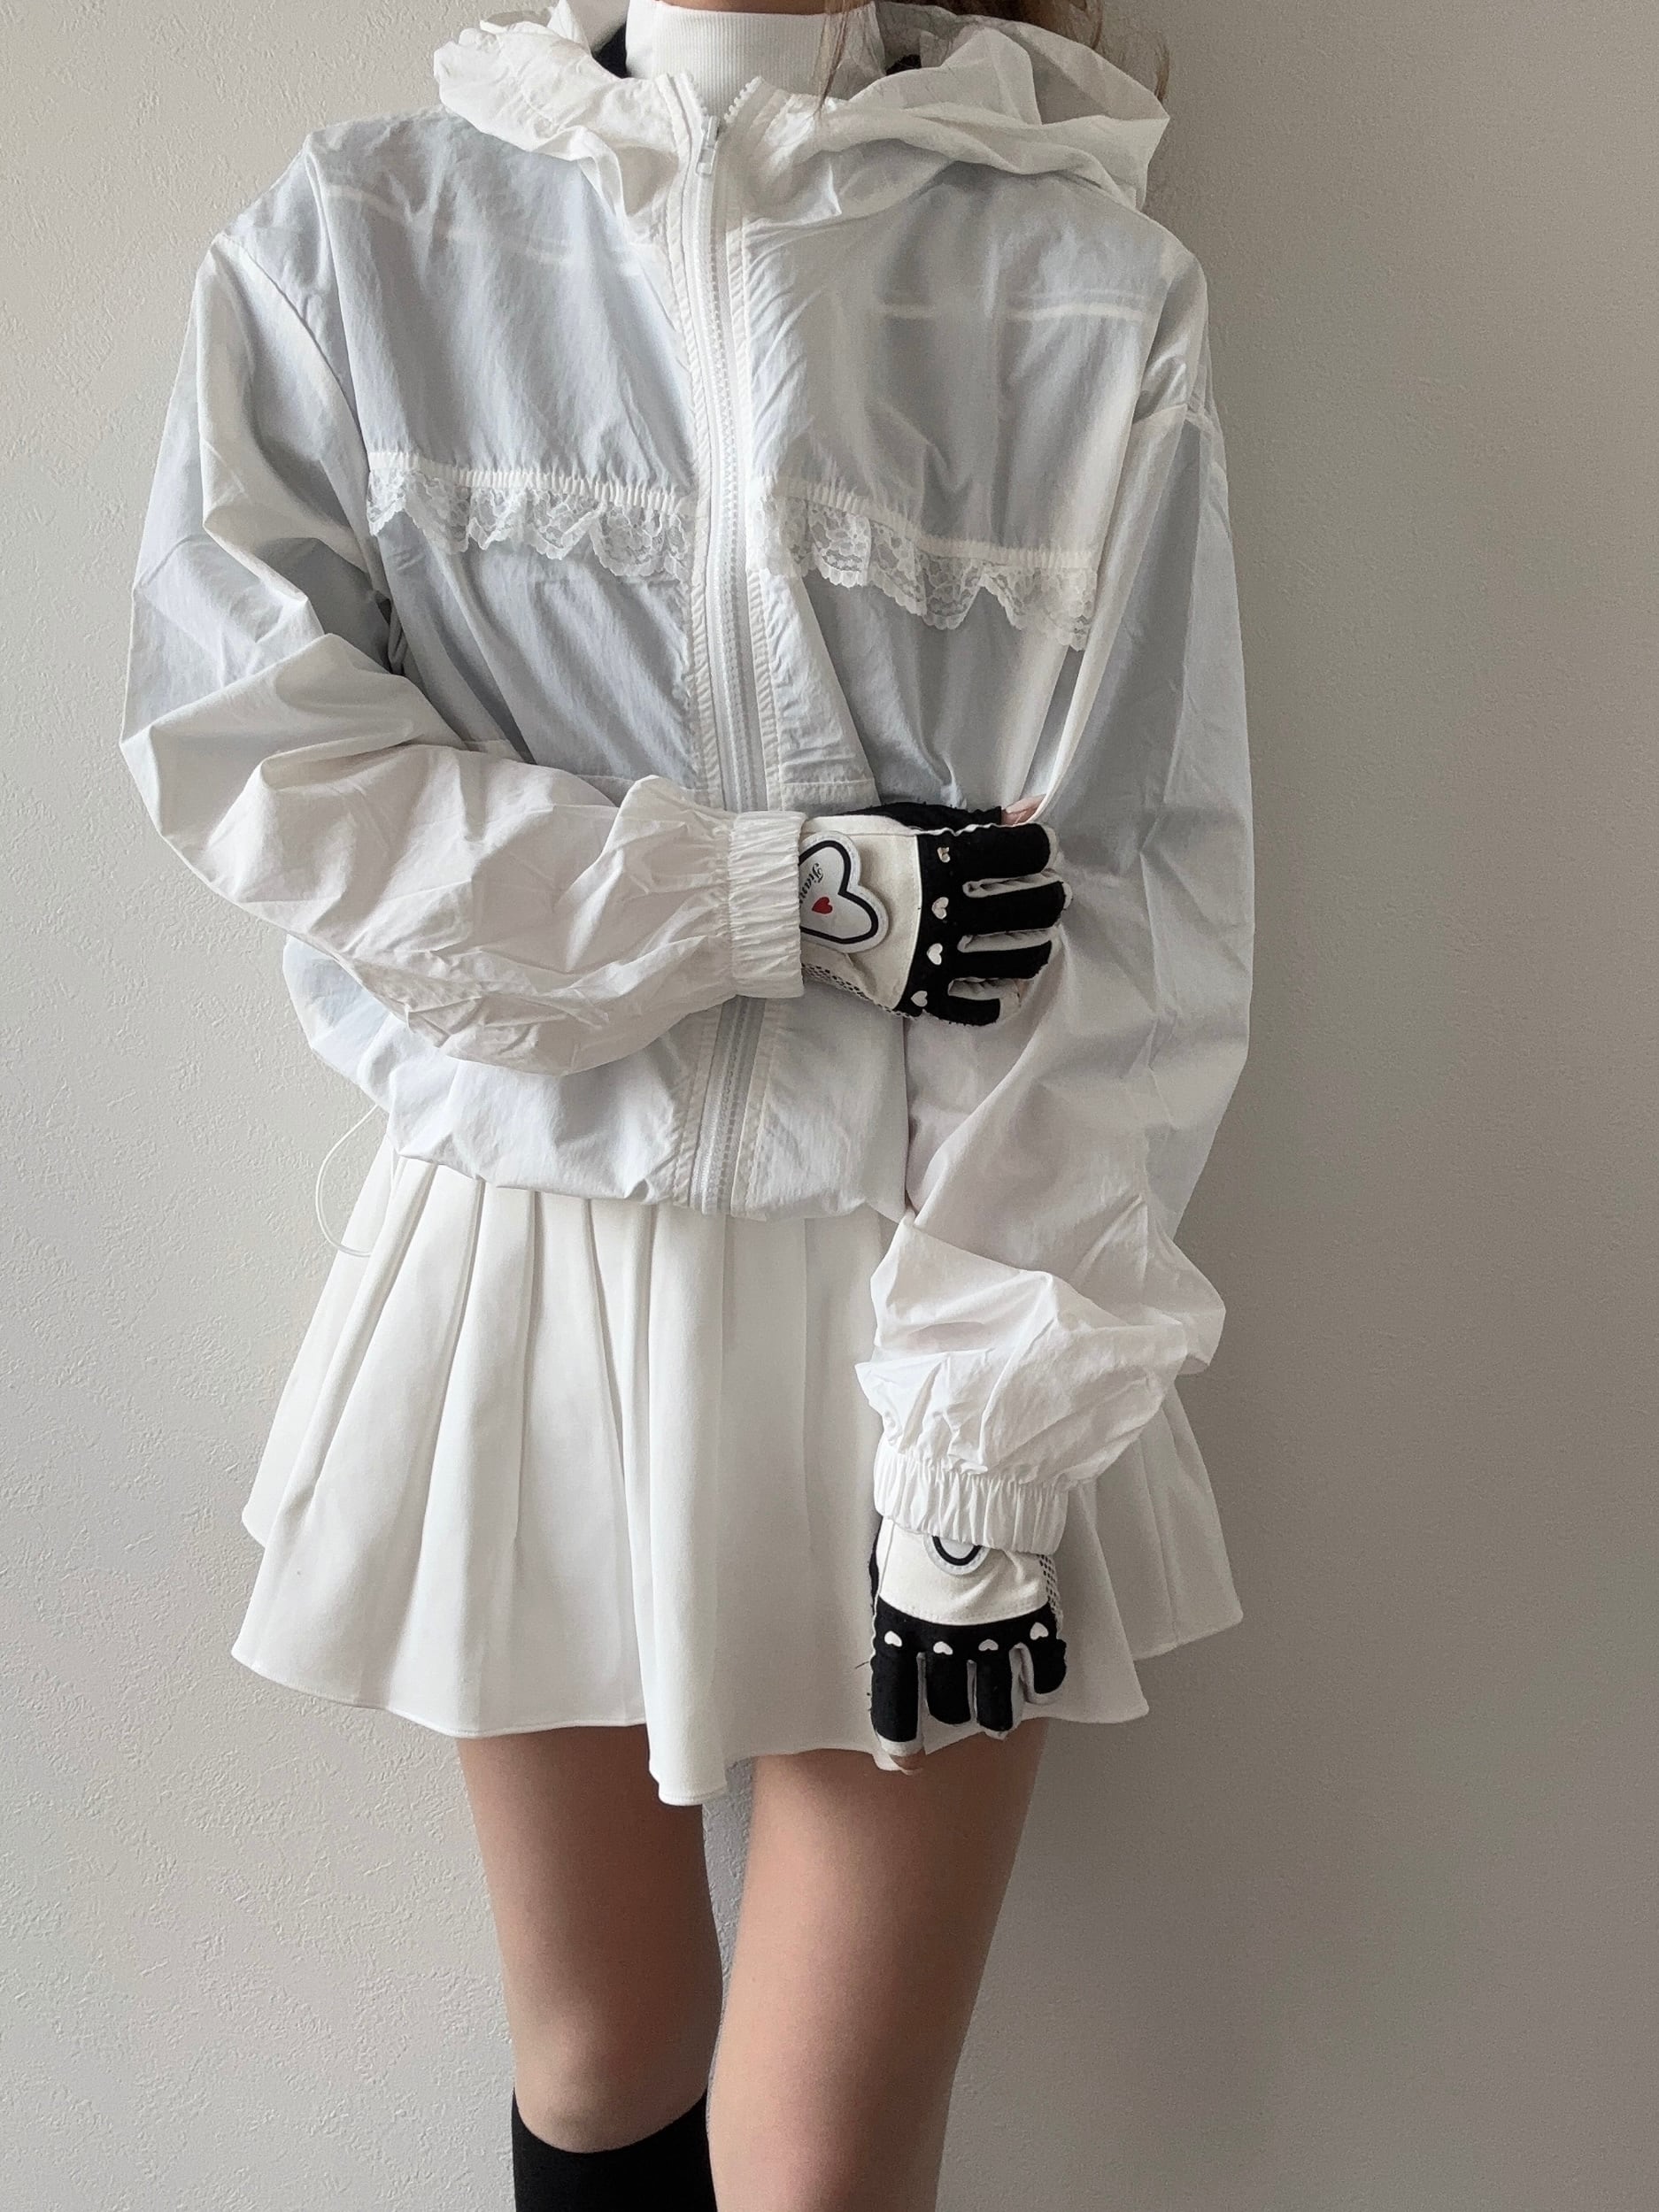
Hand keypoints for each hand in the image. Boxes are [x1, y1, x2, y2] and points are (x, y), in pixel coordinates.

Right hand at [798, 800, 1067, 1025]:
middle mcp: (947, 912)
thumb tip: (1032, 810)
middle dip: (1051, 896)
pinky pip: (980, 1007)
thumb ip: (976, 822)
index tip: (1039, 849)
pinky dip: (1001, 995)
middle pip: (1035, 907)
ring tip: (1029, 934)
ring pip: (1020, 959)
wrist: (794, 900)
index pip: (1026, 852)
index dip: (1043, 847)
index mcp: (945, 861)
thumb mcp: (913, 820)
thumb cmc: (854, 851)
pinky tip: (1002, 978)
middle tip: (1045, 892)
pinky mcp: (920, 993)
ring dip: (1037, 944)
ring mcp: (935, 958)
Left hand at [868, 1516, 1066, 1767]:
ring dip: (999, 1719)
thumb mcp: (888, 1564)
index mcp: (901, 1629)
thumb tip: (893, 1629)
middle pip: (952, 1708)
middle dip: (954, 1712)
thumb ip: (895, 1606)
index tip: (906, 1761)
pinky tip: (1037, 1684)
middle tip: (960, 1704)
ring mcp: (994, 1638)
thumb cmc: (921, 1515)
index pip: (895, 1703)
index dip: (900, 1741)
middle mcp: (947, 1645)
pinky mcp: (1034, 1623)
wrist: (974, 1482)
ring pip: (999, 1709)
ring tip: (1001, 1718)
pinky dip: (1043, 1686)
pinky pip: (1045, 1675)